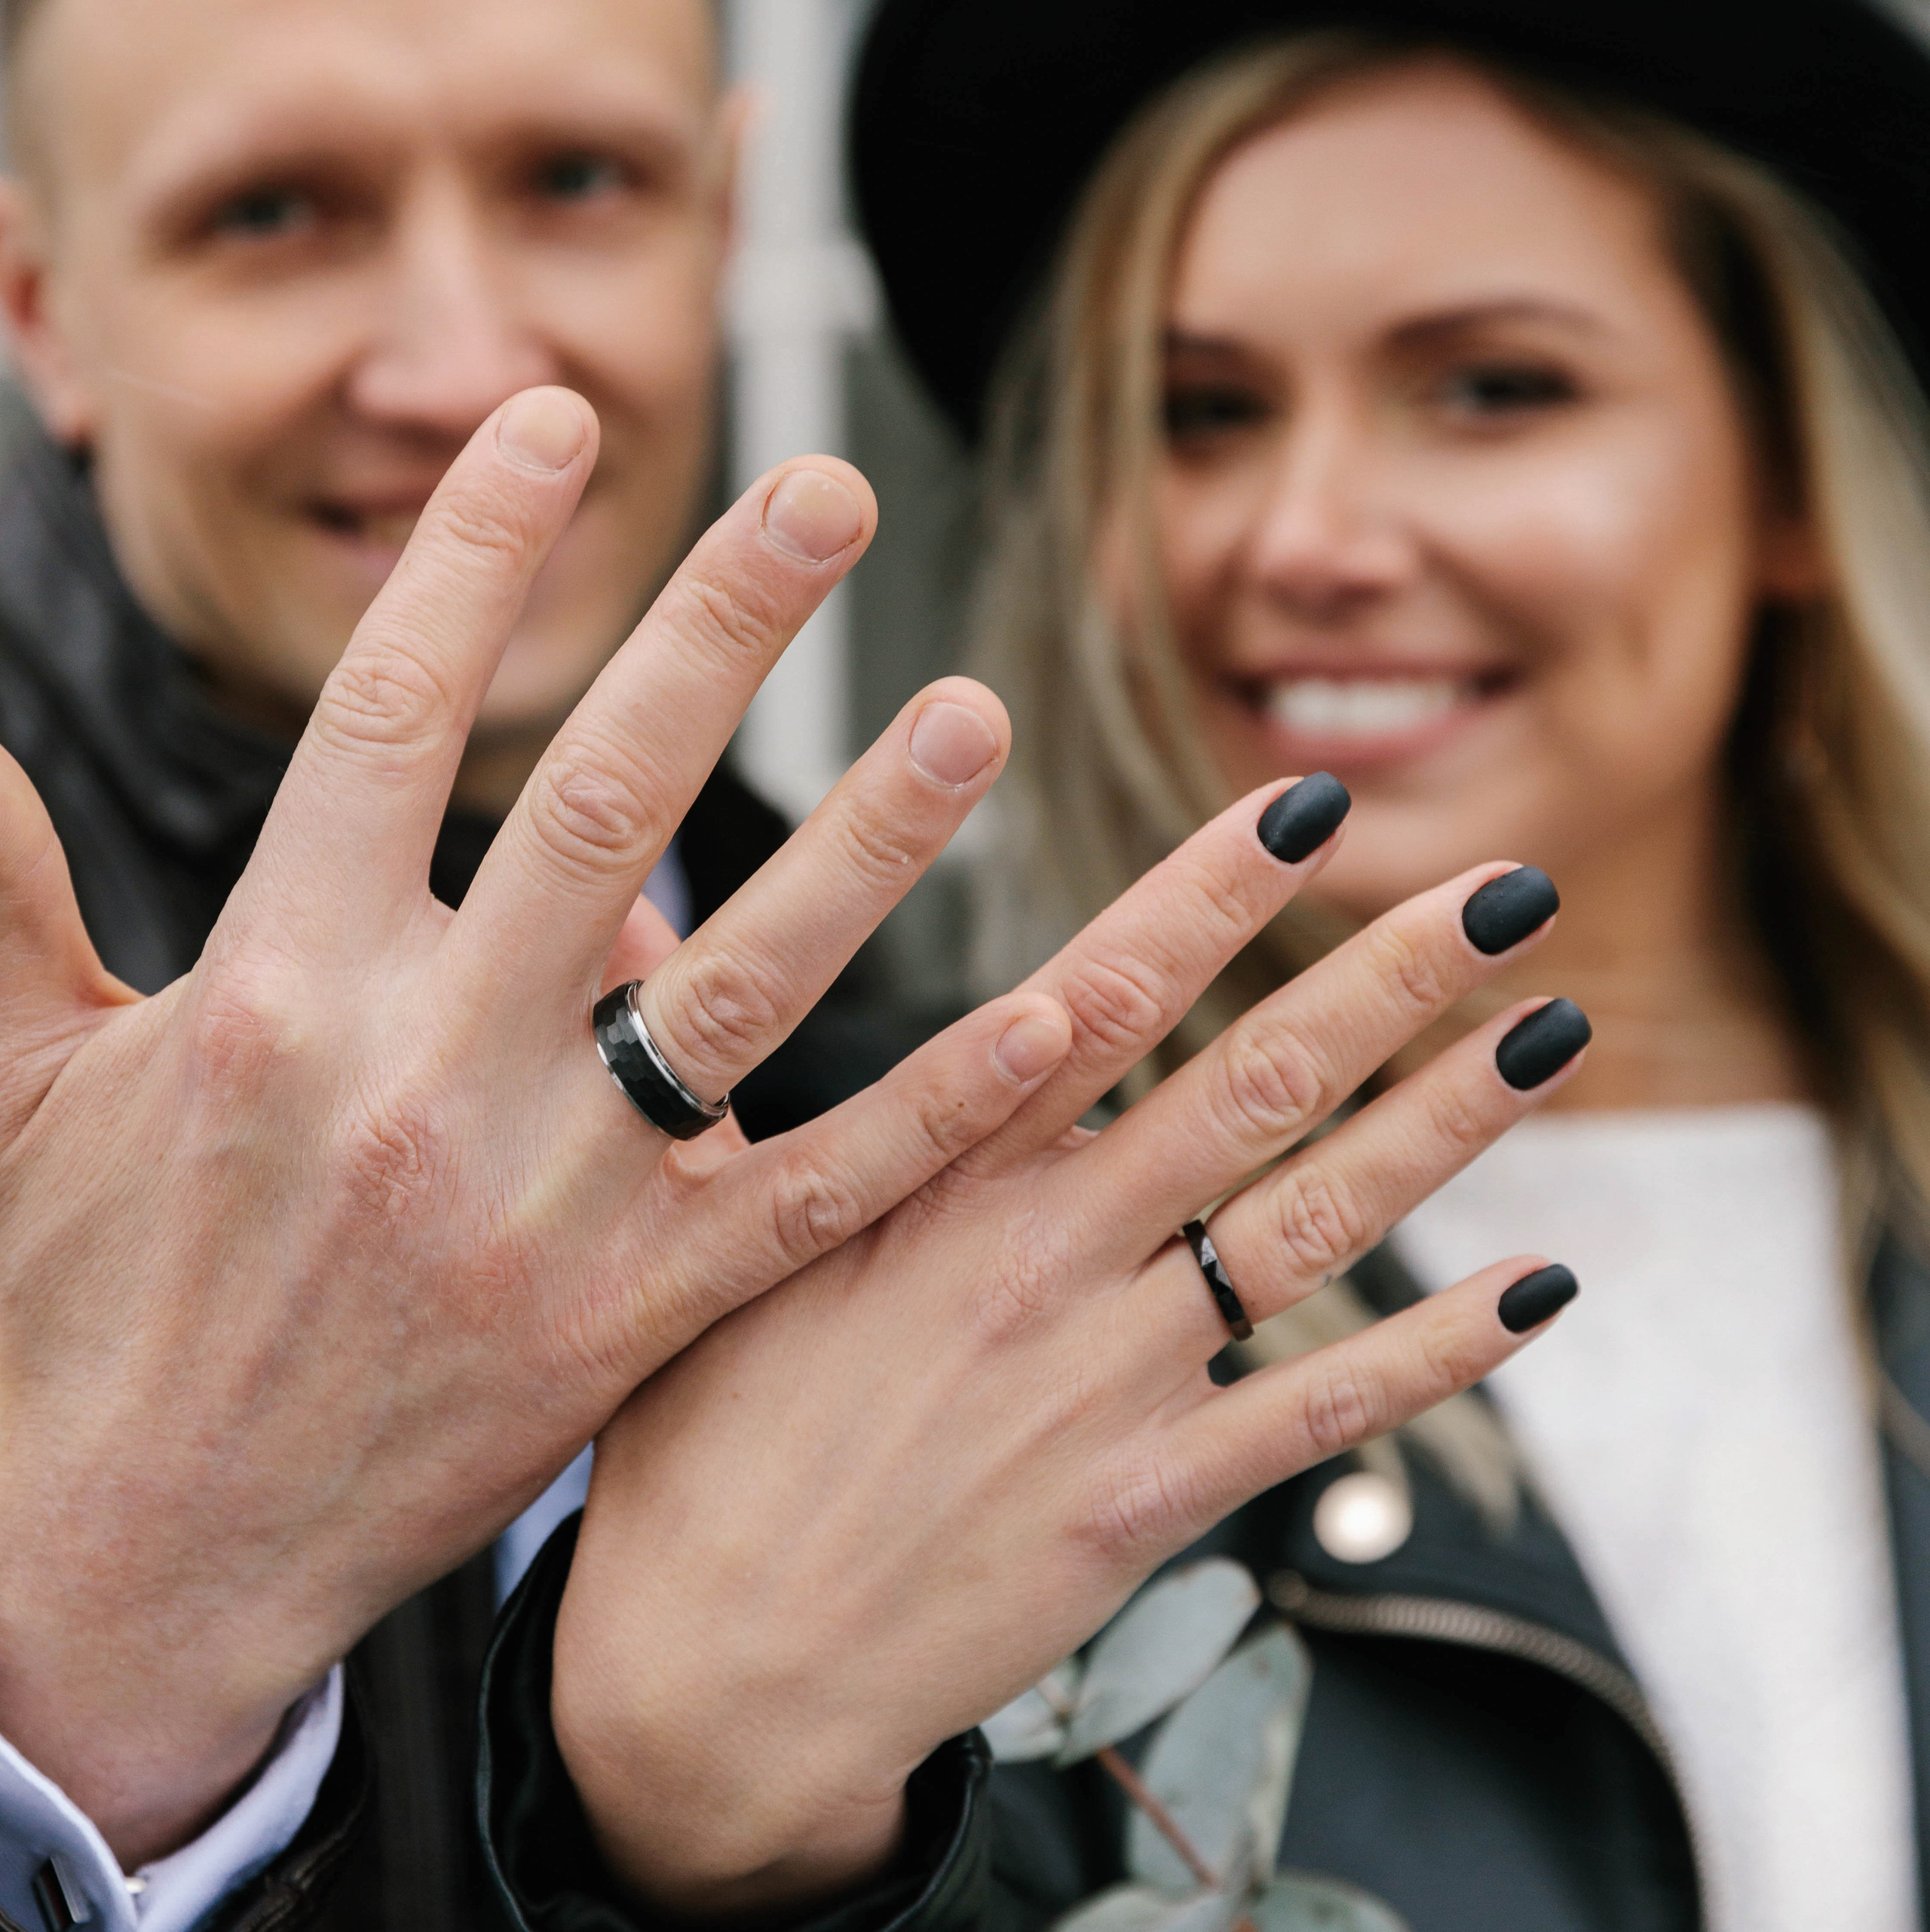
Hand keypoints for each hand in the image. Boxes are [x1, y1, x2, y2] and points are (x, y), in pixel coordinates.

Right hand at [0, 389, 1073, 1861]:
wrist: (128, 1564)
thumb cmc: (81, 1303)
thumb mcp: (20, 1084)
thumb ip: (5, 898)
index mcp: (273, 985)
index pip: (387, 718)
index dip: (476, 557)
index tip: (557, 427)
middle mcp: (422, 1075)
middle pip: (599, 804)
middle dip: (719, 630)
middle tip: (830, 489)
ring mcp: (542, 1206)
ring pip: (742, 988)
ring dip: (872, 840)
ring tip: (971, 713)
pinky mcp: (631, 1324)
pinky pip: (814, 1195)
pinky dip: (940, 1106)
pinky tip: (1053, 1015)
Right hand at [552, 799, 1585, 1916]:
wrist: (706, 1675)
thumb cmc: (697, 1444)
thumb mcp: (690, 1244)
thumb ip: (714, 1094)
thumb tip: (630, 945)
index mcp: (933, 1174)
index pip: (1101, 994)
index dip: (1212, 893)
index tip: (1305, 806)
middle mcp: (1039, 1254)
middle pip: (1247, 1083)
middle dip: (1386, 976)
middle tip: (1501, 890)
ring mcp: (1102, 1377)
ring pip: (1311, 1224)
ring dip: (1444, 1124)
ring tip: (1551, 1033)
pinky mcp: (1141, 1499)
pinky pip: (1317, 1414)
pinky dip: (1437, 1353)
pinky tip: (1535, 1290)